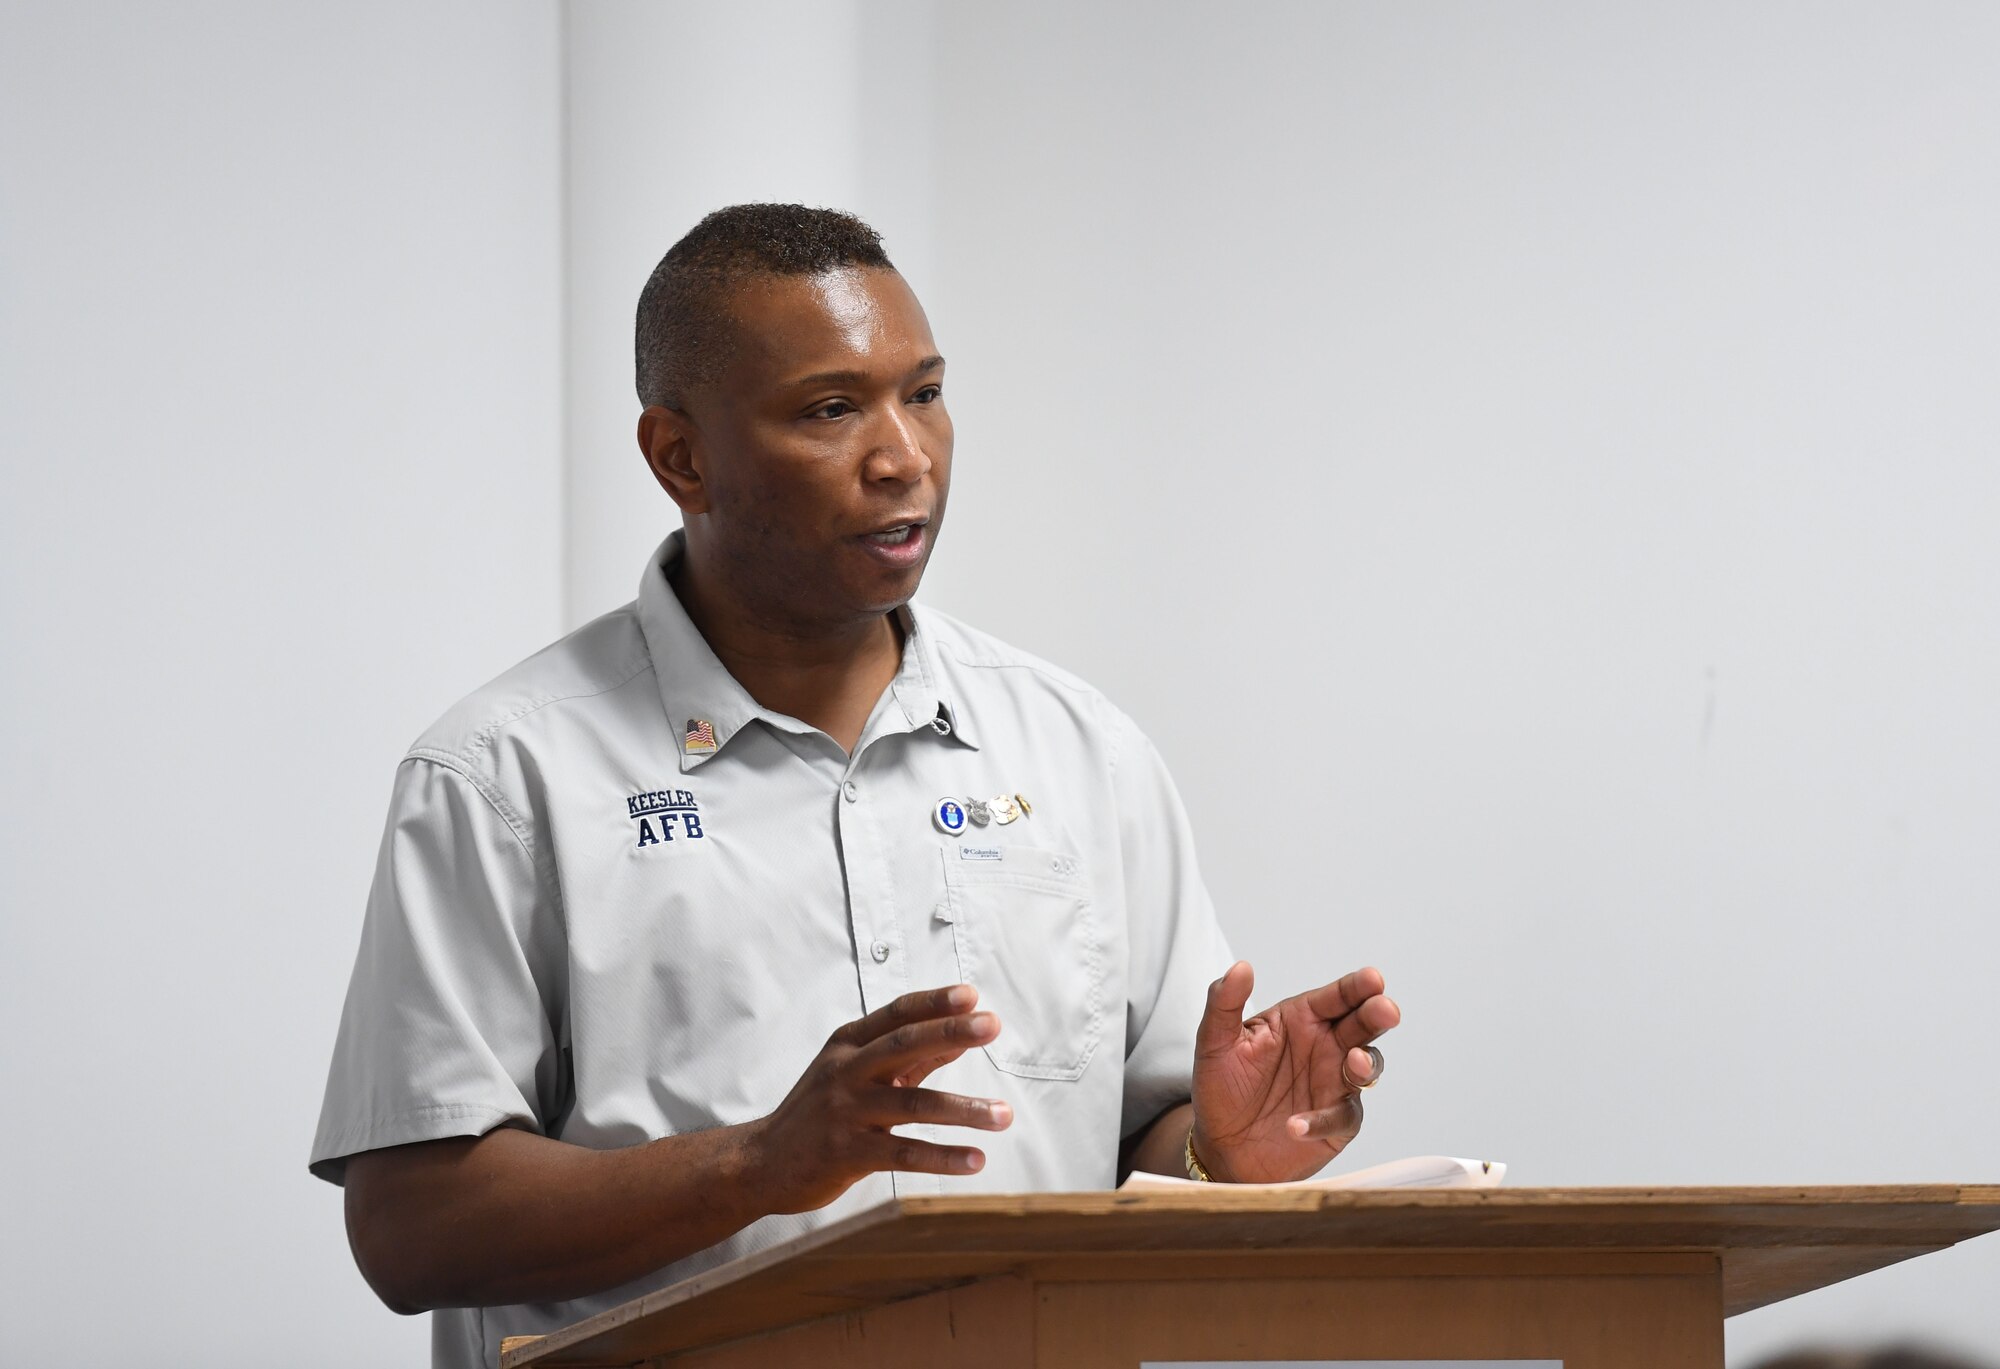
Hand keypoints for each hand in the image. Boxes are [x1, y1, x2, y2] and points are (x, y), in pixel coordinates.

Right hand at [752, 984, 1012, 1213]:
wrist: (761, 1162)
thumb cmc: (818, 1112)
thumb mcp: (854, 1073)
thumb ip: (906, 1058)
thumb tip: (958, 1037)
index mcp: (848, 1044)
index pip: (896, 1014)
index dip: (934, 1002)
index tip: (972, 994)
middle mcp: (845, 1071)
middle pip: (904, 1044)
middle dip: (952, 1032)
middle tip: (992, 1025)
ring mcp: (845, 1112)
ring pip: (913, 1104)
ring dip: (964, 1109)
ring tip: (1004, 1115)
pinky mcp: (846, 1154)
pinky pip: (903, 1154)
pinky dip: (942, 1157)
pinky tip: (975, 1160)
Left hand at [1190, 962, 1399, 1183]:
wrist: (1220, 1145)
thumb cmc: (1221, 1087)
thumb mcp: (1214, 1041)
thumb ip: (1224, 1002)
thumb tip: (1241, 967)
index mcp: (1301, 1019)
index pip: (1335, 997)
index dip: (1356, 987)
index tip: (1374, 979)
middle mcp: (1325, 1047)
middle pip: (1361, 1025)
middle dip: (1377, 1015)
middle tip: (1385, 1010)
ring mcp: (1334, 1084)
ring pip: (1366, 1067)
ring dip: (1366, 1063)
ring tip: (1354, 1061)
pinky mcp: (1335, 1123)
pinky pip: (1341, 1117)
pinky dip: (1324, 1120)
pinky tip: (1297, 1125)